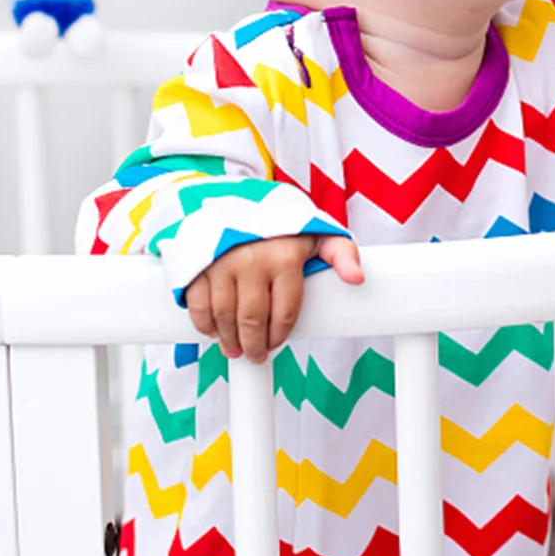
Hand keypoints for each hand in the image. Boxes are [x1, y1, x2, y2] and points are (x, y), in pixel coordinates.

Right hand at [185, 233, 363, 361]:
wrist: (238, 199)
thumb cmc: (282, 225)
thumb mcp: (318, 234)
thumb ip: (342, 254)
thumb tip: (357, 278)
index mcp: (285, 258)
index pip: (285, 313)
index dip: (279, 335)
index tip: (275, 344)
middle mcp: (252, 261)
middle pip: (253, 320)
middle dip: (254, 345)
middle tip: (255, 355)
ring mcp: (221, 262)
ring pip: (224, 316)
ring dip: (229, 339)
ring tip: (235, 348)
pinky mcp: (197, 263)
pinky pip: (197, 303)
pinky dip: (203, 323)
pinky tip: (213, 330)